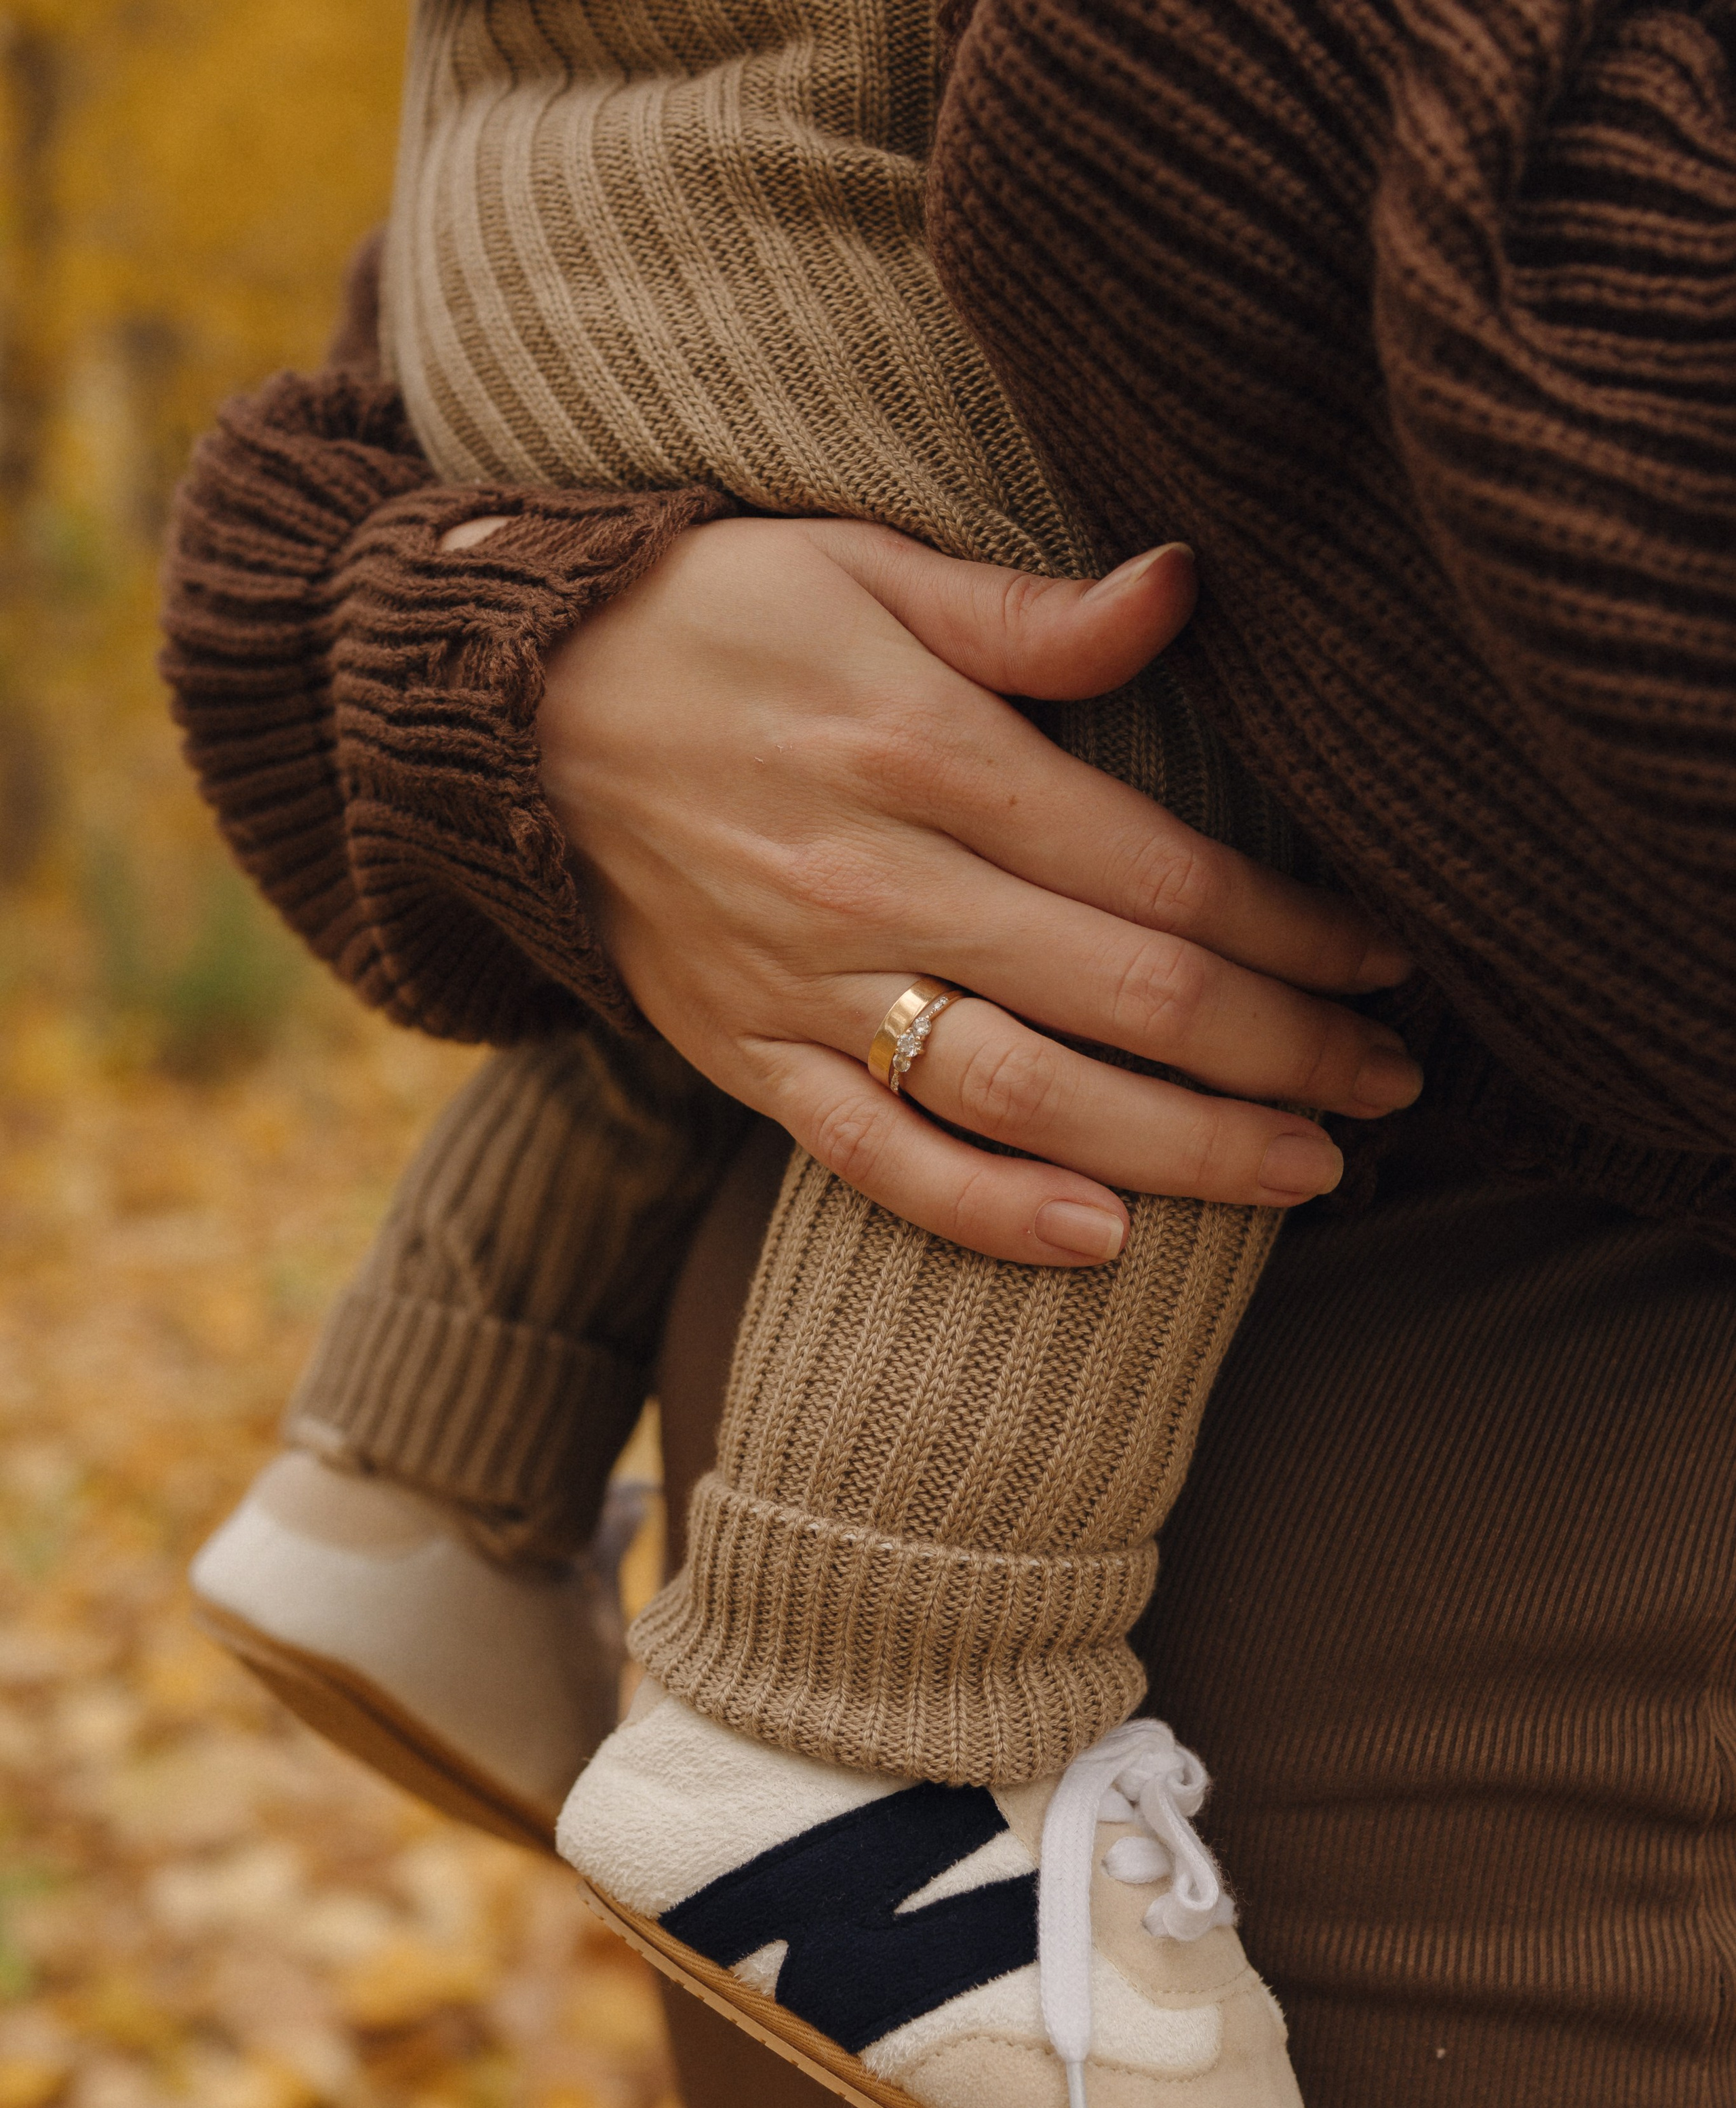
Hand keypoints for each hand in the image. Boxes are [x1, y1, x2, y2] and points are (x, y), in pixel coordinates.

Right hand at [527, 516, 1419, 1264]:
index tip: (1385, 960)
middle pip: (1125, 998)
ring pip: (1025, 1098)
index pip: (1160, 872)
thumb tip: (1187, 591)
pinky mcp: (745, 1057)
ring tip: (1304, 1175)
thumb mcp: (863, 569)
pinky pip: (874, 1159)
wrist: (502, 712)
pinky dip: (984, 1213)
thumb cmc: (708, 620)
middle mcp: (880, 888)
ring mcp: (807, 990)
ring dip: (1180, 1150)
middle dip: (1280, 1053)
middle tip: (1390, 1089)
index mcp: (929, 758)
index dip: (1293, 928)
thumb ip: (1031, 614)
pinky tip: (1100, 1243)